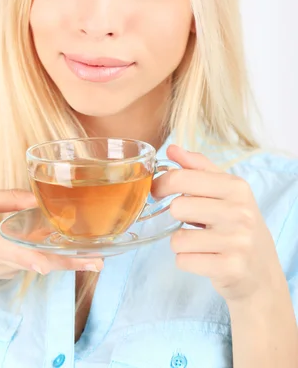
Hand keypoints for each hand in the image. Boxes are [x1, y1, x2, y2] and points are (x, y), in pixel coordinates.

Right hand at [0, 188, 102, 294]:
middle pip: (38, 261)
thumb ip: (5, 198)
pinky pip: (36, 260)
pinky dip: (55, 254)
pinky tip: (75, 247)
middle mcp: (1, 256)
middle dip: (67, 262)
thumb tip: (36, 199)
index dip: (28, 257)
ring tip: (97, 253)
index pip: (8, 248)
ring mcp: (8, 268)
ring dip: (68, 258)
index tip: (45, 264)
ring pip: (42, 262)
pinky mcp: (12, 270)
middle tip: (98, 260)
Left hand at [152, 145, 284, 302]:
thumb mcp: (225, 191)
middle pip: (177, 207)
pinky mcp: (230, 268)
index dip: (162, 184)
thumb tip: (172, 149)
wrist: (261, 270)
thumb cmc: (236, 224)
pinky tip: (204, 258)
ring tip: (199, 242)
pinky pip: (184, 261)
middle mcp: (240, 212)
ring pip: (177, 239)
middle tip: (190, 220)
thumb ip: (198, 167)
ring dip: (180, 242)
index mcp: (236, 187)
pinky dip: (187, 261)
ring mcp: (237, 241)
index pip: (183, 177)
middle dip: (177, 216)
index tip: (157, 191)